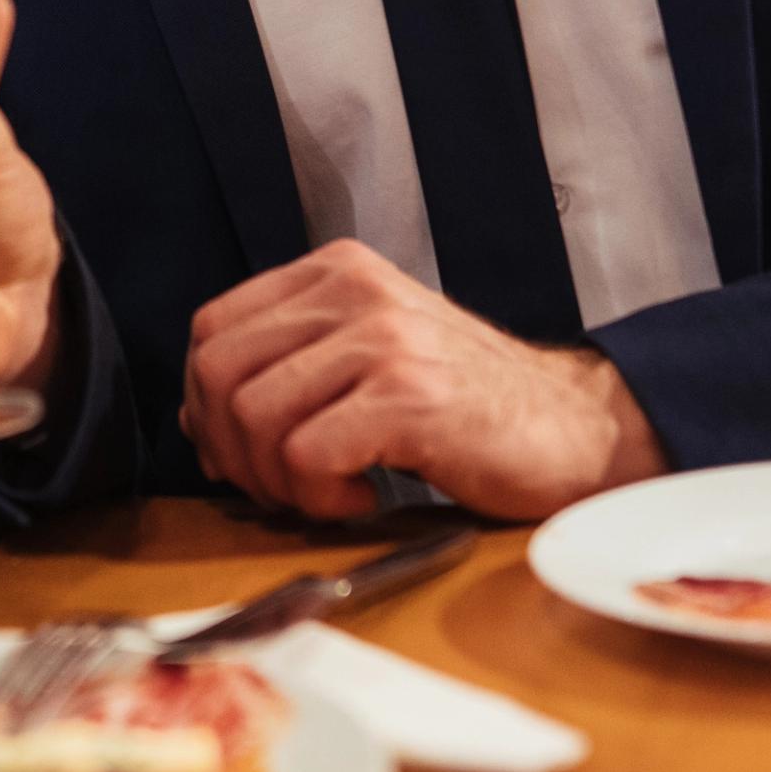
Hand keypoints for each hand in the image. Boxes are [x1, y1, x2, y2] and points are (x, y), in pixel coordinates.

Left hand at [180, 241, 662, 522]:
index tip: (241, 454)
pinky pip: (306, 455)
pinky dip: (321, 498)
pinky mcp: (410, 395)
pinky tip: (366, 499)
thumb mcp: (368, 359)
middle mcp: (354, 290)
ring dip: (278, 482)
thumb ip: (287, 372)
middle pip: (220, 373)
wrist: (572, 428)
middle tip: (283, 487)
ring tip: (331, 494)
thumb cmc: (466, 406)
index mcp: (336, 272)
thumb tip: (198, 421)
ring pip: (255, 416)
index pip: (212, 329)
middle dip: (233, 451)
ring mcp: (383, 338)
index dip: (206, 405)